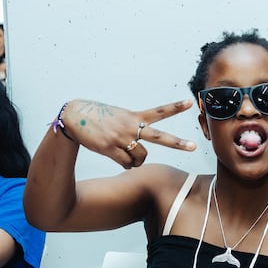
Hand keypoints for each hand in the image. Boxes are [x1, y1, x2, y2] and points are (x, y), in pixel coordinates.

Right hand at [61, 98, 196, 168]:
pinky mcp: (110, 149)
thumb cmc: (97, 117)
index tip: (190, 102)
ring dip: (137, 161)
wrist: (74, 117)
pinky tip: (120, 160)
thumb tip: (137, 153)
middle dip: (177, 143)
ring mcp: (121, 138)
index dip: (175, 107)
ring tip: (129, 157)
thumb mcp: (118, 116)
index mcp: (133, 116)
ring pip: (141, 158)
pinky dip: (126, 165)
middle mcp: (130, 127)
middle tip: (193, 146)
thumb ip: (131, 128)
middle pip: (159, 137)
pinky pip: (126, 164)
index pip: (159, 111)